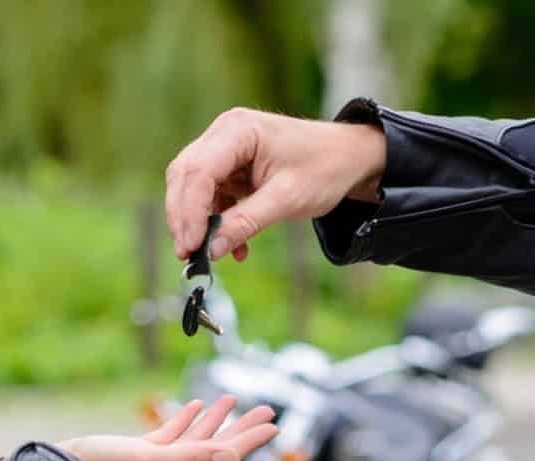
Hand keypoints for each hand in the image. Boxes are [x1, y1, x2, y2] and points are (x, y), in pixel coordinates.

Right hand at [58, 396, 276, 460]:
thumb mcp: (156, 459)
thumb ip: (195, 455)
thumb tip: (232, 454)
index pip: (227, 453)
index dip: (251, 438)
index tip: (273, 424)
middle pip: (219, 445)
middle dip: (242, 427)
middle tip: (266, 409)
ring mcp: (159, 459)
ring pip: (197, 437)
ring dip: (216, 420)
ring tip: (233, 400)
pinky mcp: (141, 449)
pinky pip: (172, 433)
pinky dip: (185, 419)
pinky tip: (193, 405)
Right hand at [165, 108, 385, 262]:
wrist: (350, 158)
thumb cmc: (325, 168)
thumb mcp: (286, 200)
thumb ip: (245, 223)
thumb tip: (210, 251)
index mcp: (238, 130)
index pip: (197, 172)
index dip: (188, 212)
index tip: (190, 247)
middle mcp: (225, 133)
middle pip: (185, 176)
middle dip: (184, 218)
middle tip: (188, 254)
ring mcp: (226, 147)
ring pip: (193, 187)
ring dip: (198, 222)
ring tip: (208, 254)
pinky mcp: (231, 166)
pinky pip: (211, 195)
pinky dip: (216, 221)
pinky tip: (232, 245)